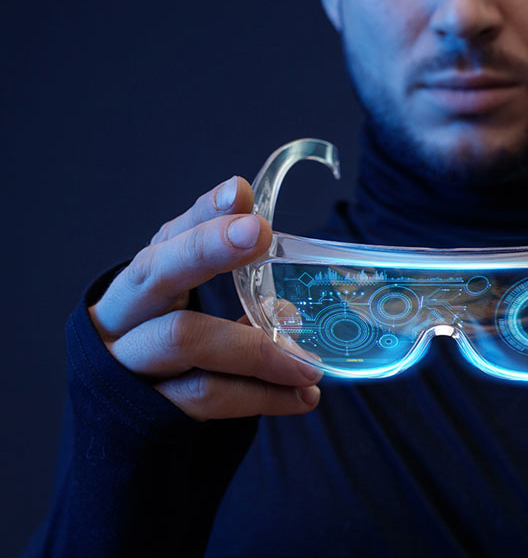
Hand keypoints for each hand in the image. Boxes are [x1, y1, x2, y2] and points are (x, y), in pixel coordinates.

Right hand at [89, 176, 321, 420]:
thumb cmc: (173, 362)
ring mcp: (127, 363)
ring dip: (257, 347)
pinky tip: (302, 397)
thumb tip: (286, 299)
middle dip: (207, 248)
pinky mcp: (146, 411)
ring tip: (309, 364)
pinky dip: (262, 396)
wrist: (126, 431)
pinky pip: (206, 395)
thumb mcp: (199, 318)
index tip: (241, 192)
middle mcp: (122, 317)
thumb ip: (232, 295)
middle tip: (260, 233)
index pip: (168, 236)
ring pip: (185, 337)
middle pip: (155, 272)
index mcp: (140, 286)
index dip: (203, 214)